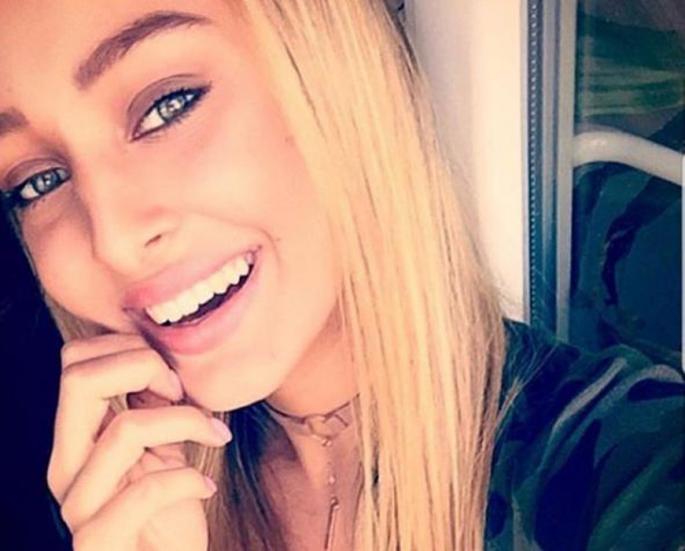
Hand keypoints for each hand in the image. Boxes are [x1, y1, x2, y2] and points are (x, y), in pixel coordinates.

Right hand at [47, 333, 231, 550]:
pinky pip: (143, 493)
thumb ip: (151, 404)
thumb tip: (163, 355)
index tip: (173, 377)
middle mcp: (65, 466)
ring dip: (186, 421)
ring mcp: (78, 506)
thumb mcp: (162, 445)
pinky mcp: (98, 544)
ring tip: (213, 434)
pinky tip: (204, 487)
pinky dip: (186, 480)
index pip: (75, 360)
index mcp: (77, 437)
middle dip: (145, 367)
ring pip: (125, 429)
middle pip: (79, 378)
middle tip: (184, 393)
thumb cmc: (169, 508)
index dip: (129, 350)